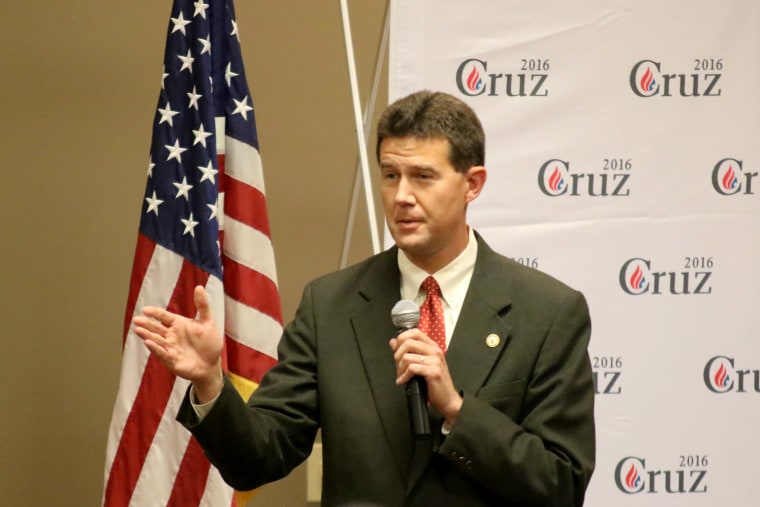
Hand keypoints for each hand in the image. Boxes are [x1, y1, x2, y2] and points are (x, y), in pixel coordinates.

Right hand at [133, 285, 223, 401]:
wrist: (212, 364)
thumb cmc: (209, 343)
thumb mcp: (208, 321)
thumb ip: (203, 305)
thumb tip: (199, 287)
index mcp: (179, 324)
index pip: (164, 316)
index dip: (155, 313)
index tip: (145, 309)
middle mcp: (171, 335)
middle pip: (156, 328)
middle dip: (146, 324)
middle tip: (136, 319)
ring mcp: (170, 347)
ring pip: (156, 340)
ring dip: (147, 335)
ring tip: (138, 330)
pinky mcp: (171, 360)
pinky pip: (162, 353)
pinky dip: (155, 348)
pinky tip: (148, 342)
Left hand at [390, 330, 462, 423]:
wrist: (447, 398)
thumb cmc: (434, 382)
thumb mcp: (421, 363)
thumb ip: (407, 351)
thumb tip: (393, 342)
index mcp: (432, 346)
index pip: (414, 332)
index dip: (401, 338)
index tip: (396, 350)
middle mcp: (434, 351)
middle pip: (408, 342)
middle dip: (397, 355)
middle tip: (398, 366)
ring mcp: (435, 360)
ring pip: (407, 357)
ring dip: (399, 368)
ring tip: (401, 375)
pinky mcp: (433, 371)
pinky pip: (412, 368)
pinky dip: (404, 375)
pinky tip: (403, 380)